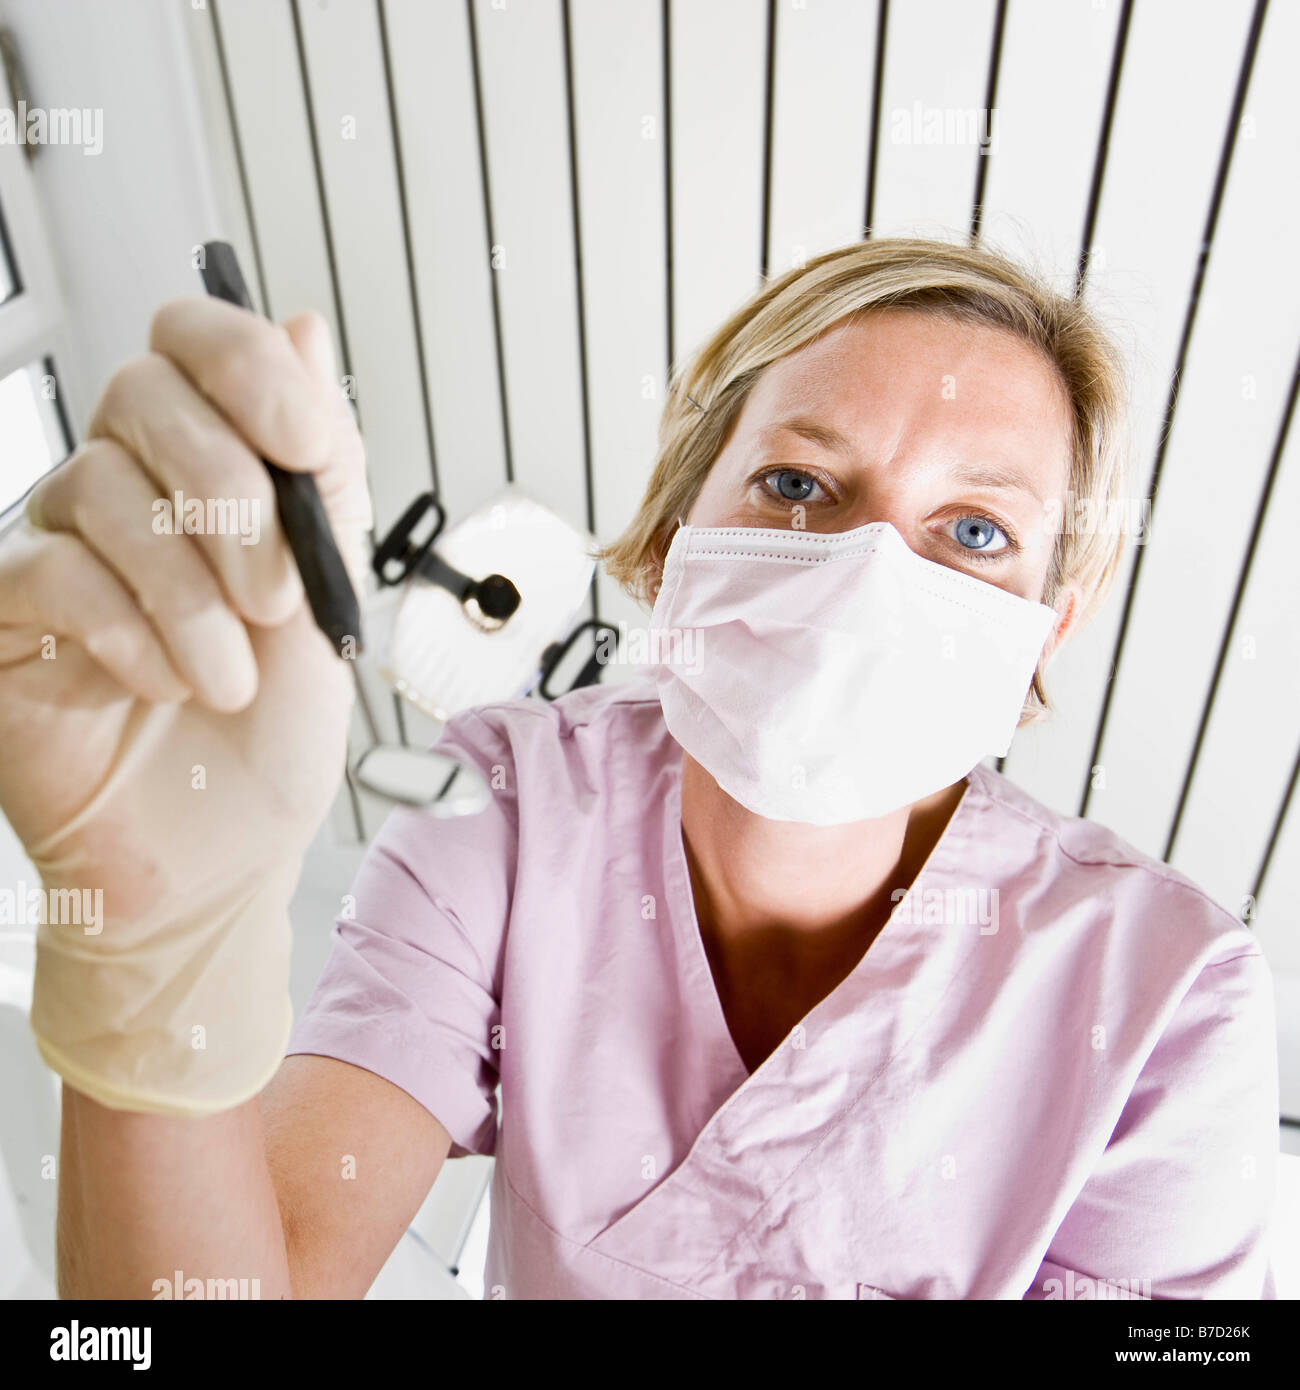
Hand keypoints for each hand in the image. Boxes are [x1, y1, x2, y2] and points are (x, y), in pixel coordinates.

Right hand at [0, 298, 370, 919]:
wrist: (227, 850)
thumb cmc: (275, 729)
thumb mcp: (331, 592)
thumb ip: (320, 469)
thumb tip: (302, 324)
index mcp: (208, 469)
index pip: (195, 341)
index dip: (250, 368)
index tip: (308, 445)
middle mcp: (125, 489)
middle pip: (143, 396)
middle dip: (236, 503)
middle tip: (280, 602)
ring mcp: (57, 547)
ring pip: (102, 490)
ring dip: (192, 596)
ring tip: (231, 679)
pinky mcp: (6, 614)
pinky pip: (50, 570)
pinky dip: (128, 631)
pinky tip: (164, 685)